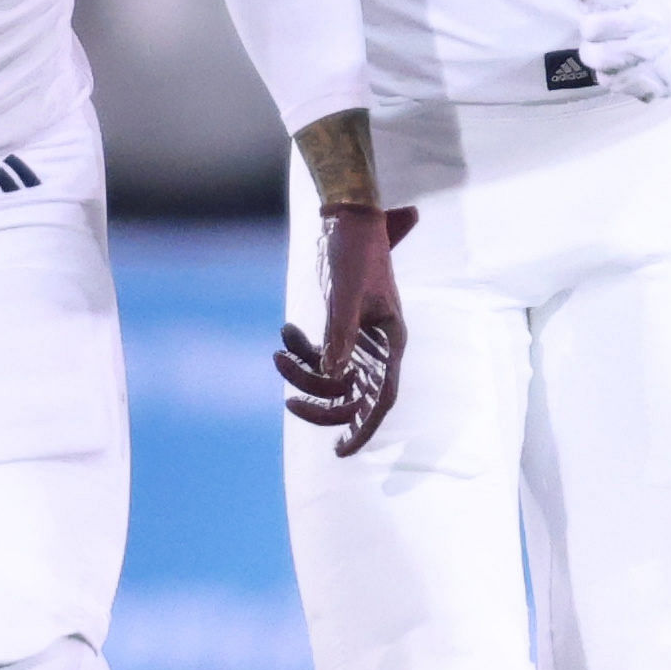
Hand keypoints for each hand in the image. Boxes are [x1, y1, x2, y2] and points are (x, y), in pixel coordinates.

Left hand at [274, 202, 412, 454]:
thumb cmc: (355, 250)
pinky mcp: (343, 326)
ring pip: (331, 375)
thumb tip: (331, 375)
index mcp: (391, 342)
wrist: (350, 217)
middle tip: (290, 405)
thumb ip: (340, 335)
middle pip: (353, 393)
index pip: (381, 398)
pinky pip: (320, 353)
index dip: (364, 428)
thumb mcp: (345, 293)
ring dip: (302, 371)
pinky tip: (285, 332)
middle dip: (320, 401)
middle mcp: (378, 346)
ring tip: (279, 354)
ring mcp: (360, 337)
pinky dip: (301, 349)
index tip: (341, 452)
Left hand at [565, 0, 670, 103]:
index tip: (604, 0)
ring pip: (599, 61)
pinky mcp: (661, 82)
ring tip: (608, 45)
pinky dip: (612, 76)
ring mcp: (659, 54)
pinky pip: (615, 85)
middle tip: (602, 26)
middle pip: (591, 29)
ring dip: (595, 54)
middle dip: (589, 27)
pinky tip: (624, 63)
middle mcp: (656, 22)